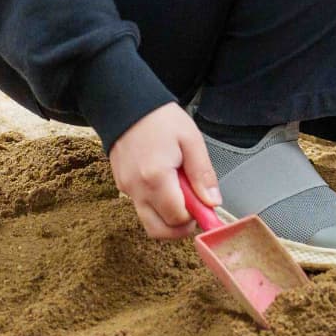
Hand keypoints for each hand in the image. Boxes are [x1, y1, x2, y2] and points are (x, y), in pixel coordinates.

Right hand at [107, 103, 218, 240]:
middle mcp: (138, 189)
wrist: (126, 104)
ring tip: (182, 192)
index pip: (177, 218)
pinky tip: (167, 184)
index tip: (206, 206)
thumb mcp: (191, 140)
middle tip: (195, 210)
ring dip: (168, 217)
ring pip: (149, 222)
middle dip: (180, 228)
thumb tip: (213, 202)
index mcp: (156, 178)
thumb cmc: (159, 119)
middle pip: (159, 230)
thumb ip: (203, 174)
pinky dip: (157, 205)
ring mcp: (127, 189)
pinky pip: (141, 207)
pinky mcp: (122, 186)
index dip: (196, 217)